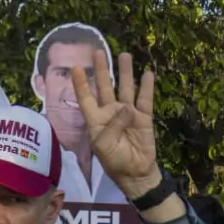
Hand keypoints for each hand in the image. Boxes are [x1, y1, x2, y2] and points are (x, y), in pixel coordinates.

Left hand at [73, 51, 159, 198]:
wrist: (136, 171)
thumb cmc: (113, 160)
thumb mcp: (104, 145)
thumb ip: (113, 126)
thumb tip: (127, 108)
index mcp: (95, 120)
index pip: (86, 98)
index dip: (81, 84)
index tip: (76, 68)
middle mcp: (110, 112)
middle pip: (105, 87)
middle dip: (102, 70)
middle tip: (98, 51)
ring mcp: (127, 113)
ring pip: (125, 88)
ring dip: (125, 72)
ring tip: (124, 55)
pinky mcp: (144, 116)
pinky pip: (145, 98)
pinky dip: (146, 86)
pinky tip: (147, 73)